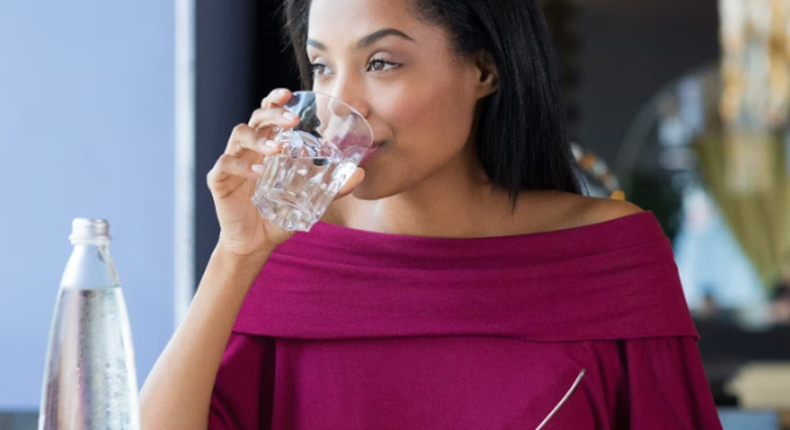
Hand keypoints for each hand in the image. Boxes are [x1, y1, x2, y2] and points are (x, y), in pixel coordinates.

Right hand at [207, 88, 364, 256]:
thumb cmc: (280, 214)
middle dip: (273, 113)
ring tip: (277, 149)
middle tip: (292, 120)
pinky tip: (258, 173)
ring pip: (239, 135)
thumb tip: (360, 174)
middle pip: (256, 118)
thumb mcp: (310, 200)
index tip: (289, 94)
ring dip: (258, 138)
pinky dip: (242, 166)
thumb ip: (333, 187)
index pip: (269, 114)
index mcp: (267, 146)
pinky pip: (226, 164)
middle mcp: (249, 149)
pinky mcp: (219, 180)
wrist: (256, 243)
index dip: (276, 100)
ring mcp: (233, 162)